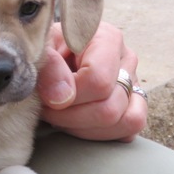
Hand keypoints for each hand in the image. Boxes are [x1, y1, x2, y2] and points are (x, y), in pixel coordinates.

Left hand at [37, 21, 146, 141]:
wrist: (50, 52)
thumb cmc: (45, 49)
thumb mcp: (40, 48)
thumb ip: (49, 66)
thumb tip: (62, 98)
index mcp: (107, 39)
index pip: (97, 81)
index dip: (68, 97)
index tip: (47, 97)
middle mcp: (126, 60)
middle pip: (110, 108)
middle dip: (72, 118)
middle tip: (49, 110)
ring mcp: (133, 83)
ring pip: (126, 122)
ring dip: (86, 129)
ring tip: (62, 116)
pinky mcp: (133, 104)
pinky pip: (128, 130)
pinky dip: (100, 134)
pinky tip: (77, 123)